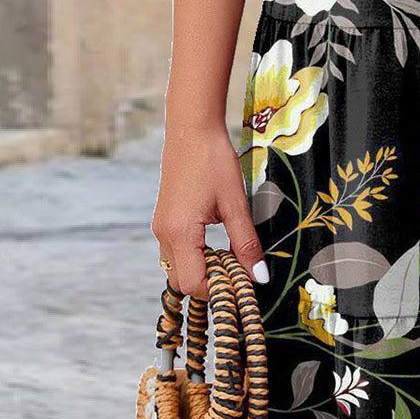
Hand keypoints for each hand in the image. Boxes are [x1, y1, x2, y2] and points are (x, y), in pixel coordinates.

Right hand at [151, 123, 267, 296]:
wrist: (191, 129)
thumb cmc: (214, 162)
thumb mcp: (236, 204)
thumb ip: (247, 243)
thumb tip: (259, 277)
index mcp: (179, 233)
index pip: (194, 283)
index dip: (220, 289)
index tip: (244, 280)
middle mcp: (163, 235)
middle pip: (182, 282)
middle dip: (210, 283)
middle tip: (239, 268)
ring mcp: (160, 227)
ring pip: (177, 268)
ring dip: (203, 269)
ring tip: (231, 253)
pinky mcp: (164, 220)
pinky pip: (176, 252)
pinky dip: (195, 256)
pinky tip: (217, 242)